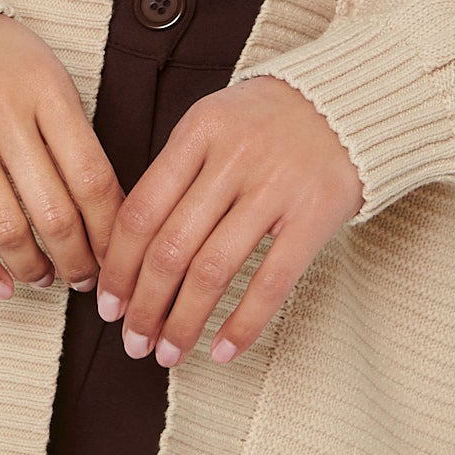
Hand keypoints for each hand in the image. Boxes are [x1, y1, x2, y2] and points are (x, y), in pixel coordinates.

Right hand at [0, 14, 123, 299]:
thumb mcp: (45, 73)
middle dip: (78, 259)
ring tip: (45, 279)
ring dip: (33, 268)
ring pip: (7, 227)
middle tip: (85, 278)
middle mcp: (7, 115)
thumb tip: (106, 206)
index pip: (94, 177)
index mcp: (48, 93)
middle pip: (55, 211)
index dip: (111, 230)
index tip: (118, 255)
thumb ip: (71, 130)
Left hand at [94, 75, 363, 367]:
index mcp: (198, 131)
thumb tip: (128, 254)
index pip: (141, 211)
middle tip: (133, 341)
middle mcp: (233, 158)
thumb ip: (175, 174)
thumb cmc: (267, 122)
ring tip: (169, 352)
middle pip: (170, 247)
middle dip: (145, 306)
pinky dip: (242, 325)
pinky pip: (271, 282)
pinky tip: (222, 351)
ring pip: (213, 271)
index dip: (118, 267)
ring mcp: (275, 187)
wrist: (346, 103)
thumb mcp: (213, 124)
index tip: (108, 304)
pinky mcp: (314, 216)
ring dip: (184, 322)